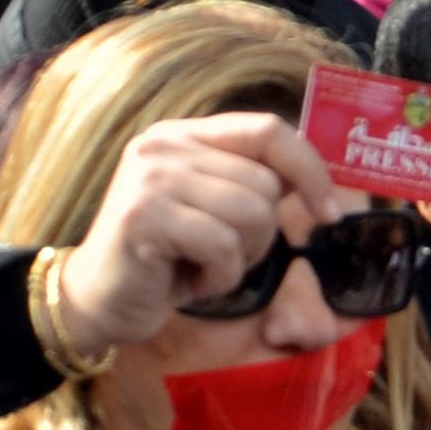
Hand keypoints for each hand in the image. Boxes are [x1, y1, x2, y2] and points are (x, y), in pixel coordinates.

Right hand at [53, 113, 343, 347]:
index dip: (311, 170)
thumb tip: (318, 182)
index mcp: (186, 134)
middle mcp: (163, 145)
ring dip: (241, 258)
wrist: (101, 299)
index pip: (268, 129)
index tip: (329, 212)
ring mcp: (150, 178)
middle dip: (262, 233)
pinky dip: (220, 278)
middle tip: (222, 254)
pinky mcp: (144, 216)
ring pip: (252, 213)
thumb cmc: (170, 259)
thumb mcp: (216, 210)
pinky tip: (188, 281)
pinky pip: (223, 246)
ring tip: (203, 266)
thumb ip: (253, 182)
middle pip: (266, 183)